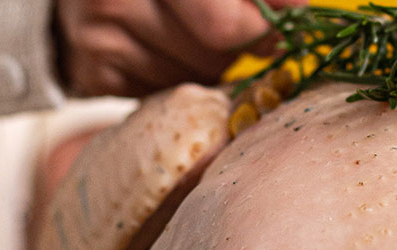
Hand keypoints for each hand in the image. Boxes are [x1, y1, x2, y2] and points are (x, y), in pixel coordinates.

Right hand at [55, 0, 306, 97]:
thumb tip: (302, 8)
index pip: (226, 22)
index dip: (262, 26)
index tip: (281, 24)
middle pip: (215, 49)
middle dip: (239, 47)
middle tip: (241, 36)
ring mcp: (100, 36)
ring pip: (193, 76)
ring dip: (208, 66)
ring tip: (191, 38)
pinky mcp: (94, 73)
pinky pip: (164, 94)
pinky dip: (177, 80)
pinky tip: (164, 53)